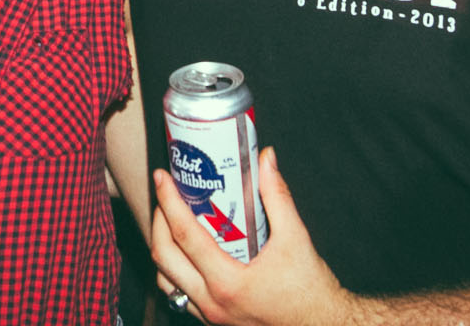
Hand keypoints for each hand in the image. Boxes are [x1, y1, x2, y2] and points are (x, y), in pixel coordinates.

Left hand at [150, 148, 361, 324]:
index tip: (162, 178)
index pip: (185, 235)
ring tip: (170, 221)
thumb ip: (278, 196)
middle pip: (164, 256)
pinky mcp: (213, 321)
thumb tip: (266, 159)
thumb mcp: (296, 239)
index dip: (169, 202)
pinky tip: (184, 252)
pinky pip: (178, 295)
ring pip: (165, 280)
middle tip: (166, 196)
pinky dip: (173, 270)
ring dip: (162, 248)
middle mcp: (212, 302)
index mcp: (228, 283)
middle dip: (158, 221)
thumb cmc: (310, 290)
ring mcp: (210, 316)